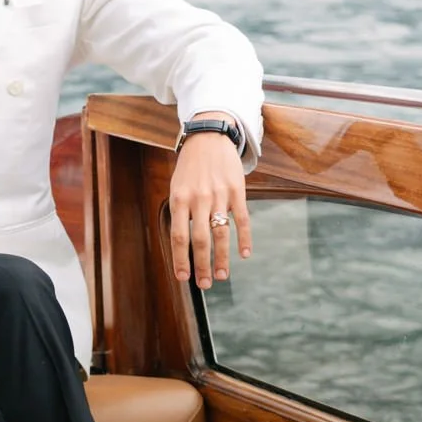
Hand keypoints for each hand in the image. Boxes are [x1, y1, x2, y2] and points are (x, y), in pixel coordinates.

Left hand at [170, 117, 251, 287]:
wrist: (209, 137)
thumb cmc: (190, 167)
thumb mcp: (177, 186)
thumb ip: (181, 212)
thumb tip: (183, 244)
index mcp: (180, 199)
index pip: (179, 236)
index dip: (181, 259)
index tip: (183, 278)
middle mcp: (199, 198)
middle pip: (201, 239)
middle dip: (202, 266)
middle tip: (204, 285)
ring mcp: (219, 195)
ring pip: (222, 233)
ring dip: (222, 258)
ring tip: (221, 277)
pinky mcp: (237, 190)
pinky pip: (242, 219)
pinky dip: (244, 238)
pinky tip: (245, 254)